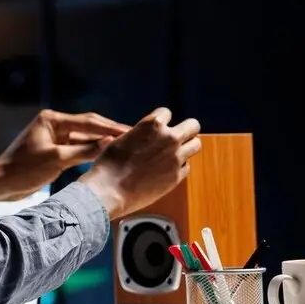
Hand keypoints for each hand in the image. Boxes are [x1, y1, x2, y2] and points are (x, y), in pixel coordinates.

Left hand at [0, 109, 129, 196]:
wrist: (2, 183)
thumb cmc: (24, 169)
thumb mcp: (57, 160)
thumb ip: (84, 151)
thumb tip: (108, 144)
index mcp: (52, 120)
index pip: (88, 122)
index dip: (110, 128)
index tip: (130, 131)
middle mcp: (54, 124)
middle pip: (88, 126)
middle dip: (109, 132)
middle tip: (133, 136)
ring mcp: (54, 137)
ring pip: (84, 138)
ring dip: (102, 142)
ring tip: (125, 146)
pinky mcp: (54, 150)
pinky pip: (78, 148)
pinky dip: (91, 151)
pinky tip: (107, 155)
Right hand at [78, 108, 201, 219]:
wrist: (108, 190)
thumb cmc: (109, 164)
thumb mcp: (122, 139)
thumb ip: (141, 134)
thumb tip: (150, 135)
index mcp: (152, 125)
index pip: (167, 113)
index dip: (161, 120)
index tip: (157, 127)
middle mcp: (169, 138)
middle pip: (193, 125)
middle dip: (186, 129)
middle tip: (179, 135)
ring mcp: (175, 158)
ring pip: (196, 145)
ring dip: (187, 146)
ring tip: (176, 152)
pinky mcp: (177, 176)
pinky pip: (186, 166)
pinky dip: (179, 165)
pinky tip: (166, 169)